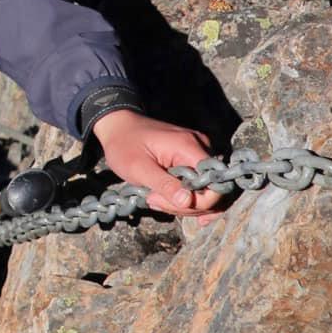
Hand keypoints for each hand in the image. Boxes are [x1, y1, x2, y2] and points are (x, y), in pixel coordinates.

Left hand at [94, 109, 223, 224]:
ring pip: (206, 191)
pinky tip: (170, 203)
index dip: (196, 202)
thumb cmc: (124, 144)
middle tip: (155, 201)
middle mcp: (200, 146)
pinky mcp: (192, 157)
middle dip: (186, 205)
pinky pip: (199, 184)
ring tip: (155, 197)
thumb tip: (188, 201)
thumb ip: (164, 184)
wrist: (117, 126)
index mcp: (189, 146)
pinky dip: (185, 197)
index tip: (164, 202)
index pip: (214, 183)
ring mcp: (198, 151)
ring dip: (183, 203)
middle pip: (212, 190)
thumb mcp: (139, 168)